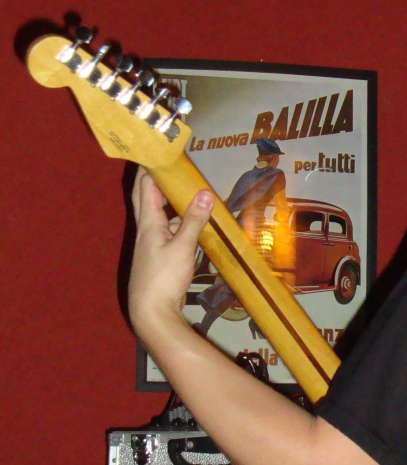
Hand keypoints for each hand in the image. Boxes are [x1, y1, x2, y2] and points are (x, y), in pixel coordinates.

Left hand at [128, 169, 213, 339]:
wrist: (151, 314)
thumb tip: (205, 193)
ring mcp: (151, 247)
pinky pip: (168, 234)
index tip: (157, 150)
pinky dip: (178, 226)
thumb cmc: (163, 279)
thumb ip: (194, 220)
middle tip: (166, 165)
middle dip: (154, 181)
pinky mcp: (159, 260)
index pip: (144, 188)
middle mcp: (145, 232)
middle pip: (146, 200)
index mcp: (147, 224)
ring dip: (171, 205)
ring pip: (160, 218)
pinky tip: (193, 228)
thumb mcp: (183, 247)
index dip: (149, 168)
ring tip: (188, 193)